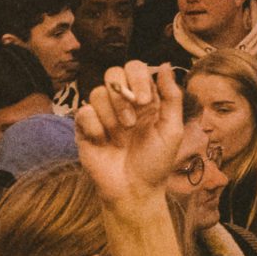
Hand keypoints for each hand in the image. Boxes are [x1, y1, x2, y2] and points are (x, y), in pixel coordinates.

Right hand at [73, 63, 191, 208]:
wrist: (134, 190)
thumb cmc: (156, 162)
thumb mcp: (172, 130)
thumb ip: (171, 97)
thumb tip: (167, 65)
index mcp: (144, 98)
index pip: (135, 68)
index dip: (137, 78)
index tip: (144, 101)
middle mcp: (122, 101)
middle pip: (113, 73)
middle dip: (122, 96)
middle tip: (131, 122)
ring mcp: (102, 113)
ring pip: (98, 92)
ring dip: (112, 116)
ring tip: (121, 137)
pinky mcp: (85, 127)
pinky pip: (84, 112)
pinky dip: (96, 127)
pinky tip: (104, 143)